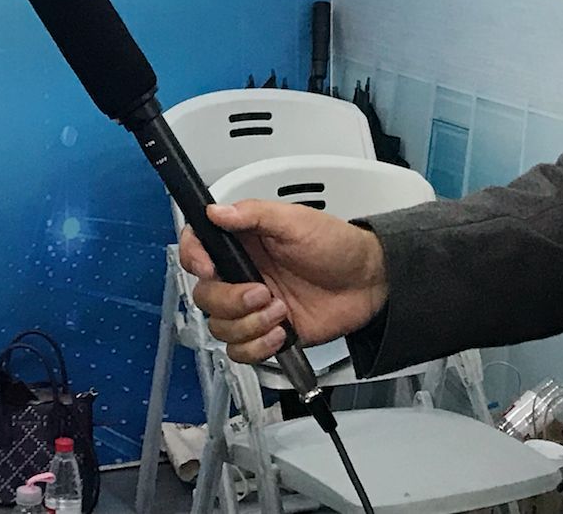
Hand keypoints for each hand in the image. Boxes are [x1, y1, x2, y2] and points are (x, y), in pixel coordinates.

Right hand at [179, 200, 388, 365]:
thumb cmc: (336, 245)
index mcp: (242, 241)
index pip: (196, 246)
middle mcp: (242, 274)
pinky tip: (280, 333)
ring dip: (248, 325)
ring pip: (220, 327)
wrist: (368, 283)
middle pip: (204, 295)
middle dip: (230, 300)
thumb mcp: (295, 221)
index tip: (209, 268)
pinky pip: (241, 351)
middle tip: (263, 293)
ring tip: (280, 312)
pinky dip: (256, 347)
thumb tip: (215, 210)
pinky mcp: (267, 333)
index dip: (193, 259)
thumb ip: (254, 214)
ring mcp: (253, 307)